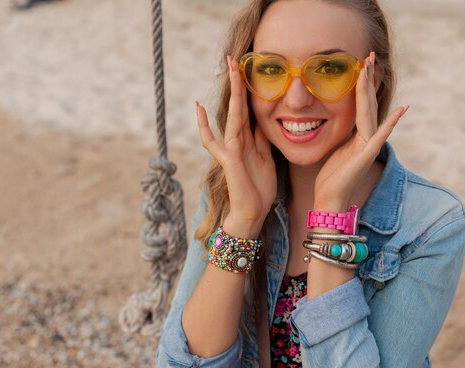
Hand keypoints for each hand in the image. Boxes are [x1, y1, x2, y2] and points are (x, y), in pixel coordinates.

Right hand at [196, 57, 276, 236]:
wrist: (252, 212)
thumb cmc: (259, 188)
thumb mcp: (267, 157)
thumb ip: (262, 139)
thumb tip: (264, 119)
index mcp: (248, 139)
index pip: (247, 109)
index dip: (247, 90)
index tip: (248, 70)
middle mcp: (237, 140)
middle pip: (238, 105)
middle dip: (237, 82)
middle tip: (235, 58)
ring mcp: (230, 148)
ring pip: (231, 114)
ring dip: (232, 92)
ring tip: (230, 68)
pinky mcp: (228, 160)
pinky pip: (214, 140)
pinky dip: (204, 125)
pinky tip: (198, 108)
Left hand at [314, 52, 407, 210]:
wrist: (330, 199)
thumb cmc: (330, 178)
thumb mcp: (334, 149)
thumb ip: (341, 134)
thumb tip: (334, 120)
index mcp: (357, 136)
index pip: (361, 105)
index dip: (361, 84)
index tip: (361, 64)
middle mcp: (366, 138)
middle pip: (367, 103)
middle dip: (368, 79)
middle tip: (369, 55)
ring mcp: (368, 146)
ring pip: (369, 112)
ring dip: (370, 89)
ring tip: (370, 68)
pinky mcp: (366, 155)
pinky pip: (379, 135)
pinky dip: (391, 122)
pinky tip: (402, 110)